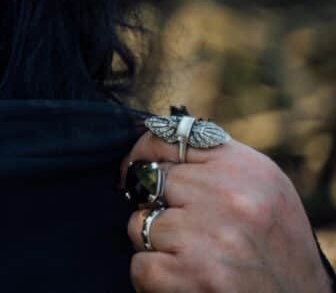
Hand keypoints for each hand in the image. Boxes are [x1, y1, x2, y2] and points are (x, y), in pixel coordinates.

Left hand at [120, 127, 331, 292]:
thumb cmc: (276, 248)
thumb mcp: (262, 191)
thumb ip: (214, 164)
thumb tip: (150, 150)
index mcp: (247, 169)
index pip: (168, 137)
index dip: (144, 153)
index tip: (137, 168)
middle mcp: (231, 197)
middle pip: (150, 180)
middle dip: (157, 206)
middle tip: (189, 231)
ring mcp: (212, 237)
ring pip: (139, 223)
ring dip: (156, 245)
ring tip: (195, 258)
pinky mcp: (195, 275)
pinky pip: (141, 265)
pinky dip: (155, 278)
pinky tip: (187, 281)